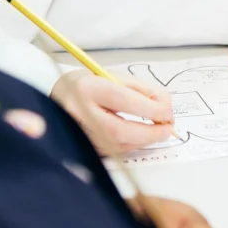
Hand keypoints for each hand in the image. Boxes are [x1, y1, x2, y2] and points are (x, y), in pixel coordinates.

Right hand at [50, 69, 174, 155]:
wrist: (59, 95)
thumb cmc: (90, 84)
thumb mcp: (113, 76)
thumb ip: (141, 89)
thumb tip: (165, 105)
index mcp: (88, 88)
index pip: (124, 100)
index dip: (151, 108)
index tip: (168, 111)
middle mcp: (80, 112)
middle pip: (120, 130)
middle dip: (151, 132)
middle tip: (168, 127)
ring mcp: (80, 132)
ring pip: (118, 144)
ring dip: (145, 140)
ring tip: (158, 130)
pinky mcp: (85, 146)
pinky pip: (114, 150)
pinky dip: (133, 143)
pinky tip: (140, 135)